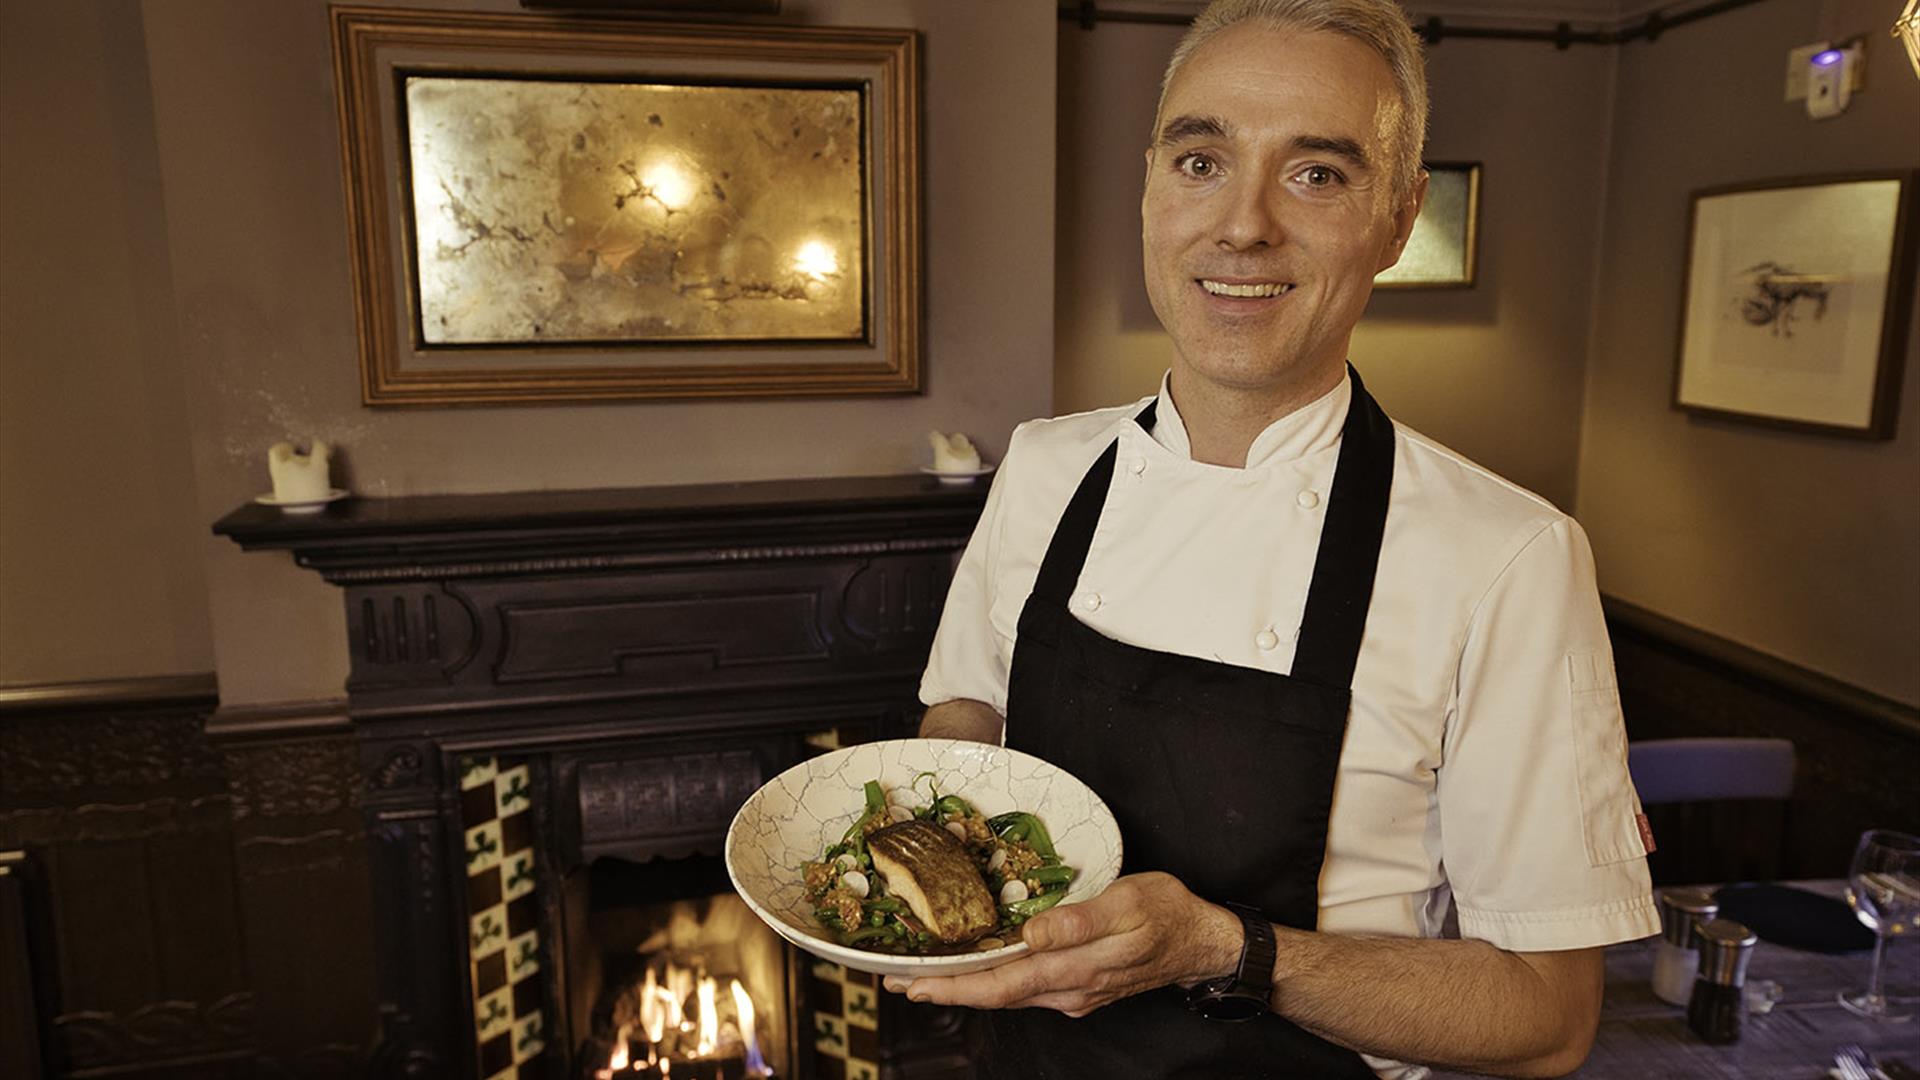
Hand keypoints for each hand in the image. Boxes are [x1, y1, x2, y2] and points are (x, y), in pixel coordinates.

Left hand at [882, 872, 1242, 1016]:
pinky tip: (977, 967)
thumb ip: (1080, 921)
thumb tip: (1034, 932)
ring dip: (964, 986)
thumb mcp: (1129, 904)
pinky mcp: (1078, 985)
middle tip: (898, 980)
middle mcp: (1067, 990)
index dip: (954, 986)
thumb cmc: (1168, 913)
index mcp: (1076, 969)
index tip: (914, 983)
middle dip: (945, 989)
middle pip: (995, 994)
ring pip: (1008, 992)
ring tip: (924, 975)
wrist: (1202, 942)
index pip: (1002, 984)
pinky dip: (993, 978)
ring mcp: (1072, 993)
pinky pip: (1025, 986)